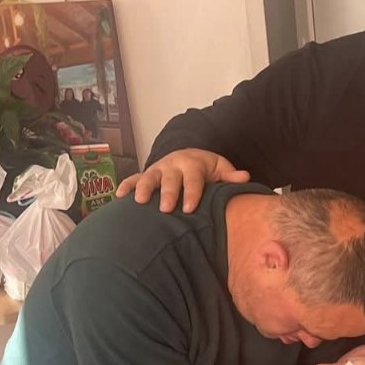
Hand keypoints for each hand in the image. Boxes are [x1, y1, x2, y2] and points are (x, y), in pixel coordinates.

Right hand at [115, 148, 249, 213]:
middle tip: (166, 209)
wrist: (189, 156)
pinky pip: (134, 178)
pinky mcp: (147, 174)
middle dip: (167, 194)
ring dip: (143, 189)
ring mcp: (158, 169)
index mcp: (193, 164)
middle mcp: (173, 165)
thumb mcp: (221, 168)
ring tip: (139, 202)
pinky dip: (126, 186)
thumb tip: (245, 177)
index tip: (190, 209)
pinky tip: (119, 196)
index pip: (194, 180)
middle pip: (170, 180)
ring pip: (149, 177)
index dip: (192, 194)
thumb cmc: (207, 169)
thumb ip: (231, 176)